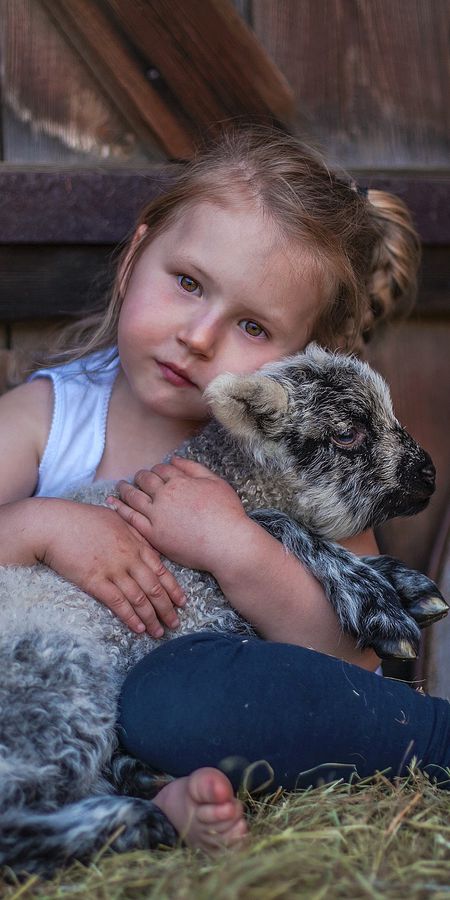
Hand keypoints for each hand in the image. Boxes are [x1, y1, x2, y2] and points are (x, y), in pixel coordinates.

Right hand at [38, 499, 185, 636]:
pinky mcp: (95, 581)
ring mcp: (113, 570)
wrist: (55, 524)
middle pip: (154, 587)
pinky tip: (138, 628)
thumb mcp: (115, 518)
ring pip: (139, 598)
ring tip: (159, 632)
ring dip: (151, 617)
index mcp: (136, 542)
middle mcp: (129, 558)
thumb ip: (133, 531)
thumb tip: (145, 542)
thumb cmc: (82, 519)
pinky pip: (118, 603)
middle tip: (175, 623)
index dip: (174, 588)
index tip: (182, 603)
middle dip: (167, 608)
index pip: (161, 569)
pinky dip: (130, 617)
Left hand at [109, 457, 247, 572]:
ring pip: (134, 497)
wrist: (226, 544)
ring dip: (125, 489)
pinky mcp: (153, 535)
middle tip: (137, 478)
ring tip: (120, 487)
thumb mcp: (216, 482)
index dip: (157, 470)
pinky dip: (120, 508)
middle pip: (145, 480)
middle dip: (141, 477)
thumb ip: (194, 468)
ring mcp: (157, 515)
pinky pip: (131, 518)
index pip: (162, 469)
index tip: (156, 473)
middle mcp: (165, 496)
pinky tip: (112, 503)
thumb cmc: (226, 514)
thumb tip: (175, 459)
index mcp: (180, 481)